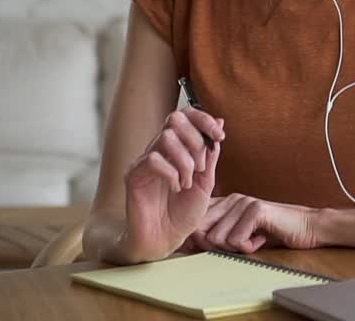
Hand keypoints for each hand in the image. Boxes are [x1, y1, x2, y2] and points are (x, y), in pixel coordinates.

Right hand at [121, 108, 224, 261]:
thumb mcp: (206, 181)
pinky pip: (153, 160)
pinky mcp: (134, 175)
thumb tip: (219, 122)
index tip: (220, 136)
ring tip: (188, 182)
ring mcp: (145, 161)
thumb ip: (211, 153)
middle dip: (196, 140)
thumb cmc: (184, 213)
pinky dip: (171, 174)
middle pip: (175, 119)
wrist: (165, 239)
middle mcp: (159, 149)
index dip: (204, 120)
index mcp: (178, 147)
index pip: (186, 115)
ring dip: (185, 161)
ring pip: (166, 138)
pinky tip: (176, 188)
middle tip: (201, 167)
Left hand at [189, 194, 320, 253]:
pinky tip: (261, 239)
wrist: (306, 228)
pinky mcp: (256, 209)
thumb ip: (218, 233)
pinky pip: (236, 240)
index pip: (195, 222)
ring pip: (218, 238)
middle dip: (216, 246)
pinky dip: (248, 247)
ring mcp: (244, 202)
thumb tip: (188, 246)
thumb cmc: (273, 233)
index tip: (219, 247)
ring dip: (236, 248)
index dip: (200, 240)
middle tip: (238, 245)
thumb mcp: (240, 233)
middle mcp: (232, 199)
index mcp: (225, 202)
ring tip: (252, 240)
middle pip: (201, 231)